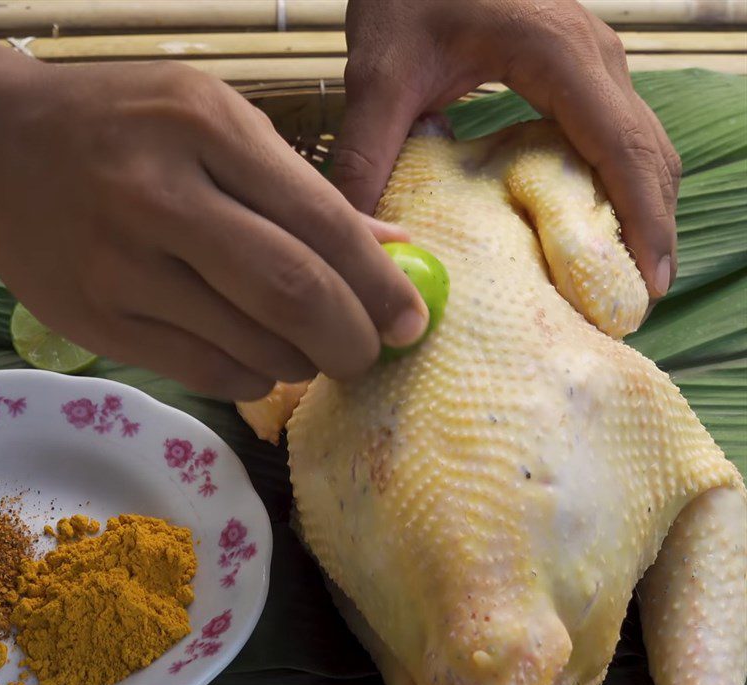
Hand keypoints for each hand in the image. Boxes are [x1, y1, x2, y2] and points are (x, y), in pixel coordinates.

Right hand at [0, 25, 426, 398]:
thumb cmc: (124, 125)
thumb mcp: (219, 122)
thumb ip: (307, 191)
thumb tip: (395, 249)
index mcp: (207, 129)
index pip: (323, 224)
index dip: (381, 286)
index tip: (413, 321)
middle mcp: (162, 197)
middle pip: (292, 294)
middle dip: (353, 341)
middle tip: (371, 353)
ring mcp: (122, 267)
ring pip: (253, 348)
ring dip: (302, 363)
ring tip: (309, 349)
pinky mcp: (98, 321)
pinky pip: (208, 373)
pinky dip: (253, 378)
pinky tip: (257, 360)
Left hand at [334, 0, 680, 299]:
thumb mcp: (378, 72)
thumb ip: (366, 152)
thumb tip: (361, 237)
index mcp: (558, 52)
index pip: (622, 146)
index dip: (644, 219)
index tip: (648, 282)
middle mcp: (593, 56)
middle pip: (649, 153)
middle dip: (653, 230)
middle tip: (634, 301)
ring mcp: (595, 63)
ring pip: (644, 147)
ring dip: (643, 212)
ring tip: (622, 278)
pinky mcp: (581, 76)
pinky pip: (619, 140)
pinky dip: (621, 191)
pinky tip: (596, 232)